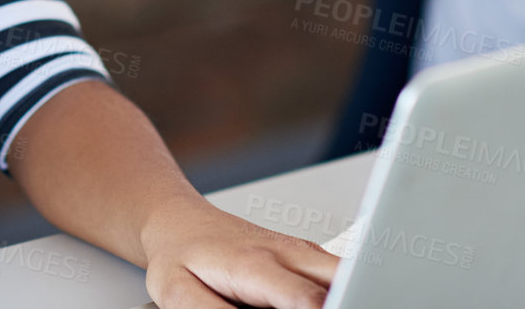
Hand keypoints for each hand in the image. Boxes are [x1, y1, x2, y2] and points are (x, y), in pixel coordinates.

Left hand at [139, 195, 337, 308]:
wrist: (178, 223)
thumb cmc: (177, 257)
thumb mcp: (179, 295)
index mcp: (257, 264)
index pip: (305, 298)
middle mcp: (288, 253)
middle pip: (341, 281)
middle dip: (347, 299)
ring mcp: (303, 254)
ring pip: (347, 275)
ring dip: (345, 294)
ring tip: (340, 301)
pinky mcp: (309, 261)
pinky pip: (339, 278)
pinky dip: (339, 292)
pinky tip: (328, 300)